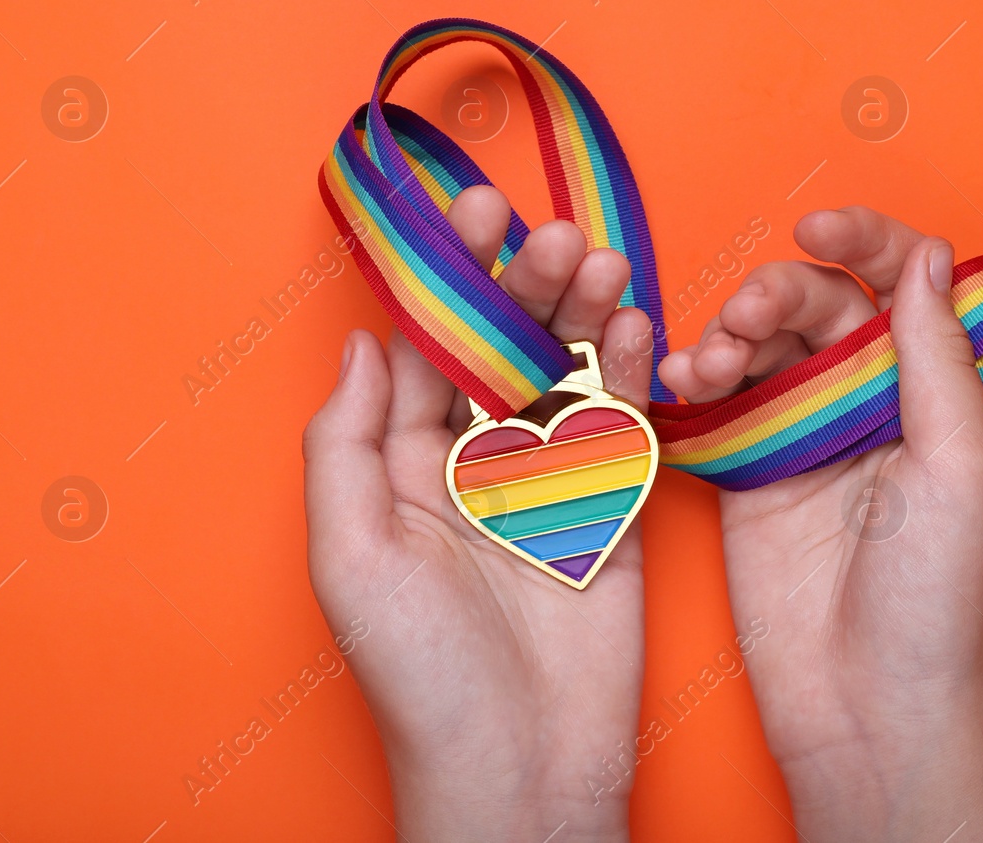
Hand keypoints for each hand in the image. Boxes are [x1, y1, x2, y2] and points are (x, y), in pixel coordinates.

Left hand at [303, 187, 652, 841]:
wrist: (524, 768)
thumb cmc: (422, 676)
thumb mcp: (351, 557)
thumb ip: (346, 443)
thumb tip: (359, 341)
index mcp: (404, 468)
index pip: (426, 350)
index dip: (450, 280)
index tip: (471, 213)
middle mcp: (474, 465)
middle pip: (502, 350)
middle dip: (526, 286)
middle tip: (552, 236)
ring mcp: (547, 484)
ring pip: (566, 375)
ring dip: (584, 315)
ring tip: (602, 264)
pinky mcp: (609, 507)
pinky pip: (619, 426)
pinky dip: (630, 372)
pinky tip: (636, 325)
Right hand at [659, 206, 982, 841]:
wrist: (871, 713)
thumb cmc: (940, 602)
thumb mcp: (957, 468)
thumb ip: (937, 357)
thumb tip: (929, 257)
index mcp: (938, 393)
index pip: (904, 284)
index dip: (865, 240)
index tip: (818, 225)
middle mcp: (872, 405)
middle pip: (820, 306)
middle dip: (778, 294)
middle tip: (746, 322)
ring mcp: (808, 439)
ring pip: (763, 347)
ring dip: (730, 334)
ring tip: (710, 365)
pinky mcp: (752, 478)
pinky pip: (720, 406)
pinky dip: (694, 383)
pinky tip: (681, 382)